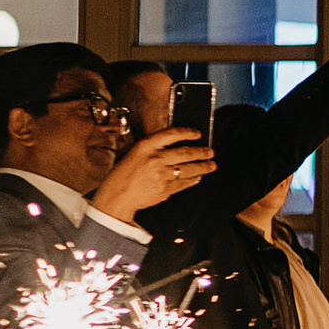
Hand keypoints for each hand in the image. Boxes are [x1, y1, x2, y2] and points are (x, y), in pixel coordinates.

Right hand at [91, 126, 217, 222]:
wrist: (116, 196)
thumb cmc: (122, 176)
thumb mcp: (134, 154)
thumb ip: (153, 149)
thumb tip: (175, 146)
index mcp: (145, 146)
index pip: (172, 134)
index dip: (188, 132)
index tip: (197, 133)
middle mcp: (155, 158)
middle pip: (186, 152)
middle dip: (202, 152)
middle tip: (210, 152)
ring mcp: (162, 174)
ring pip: (189, 168)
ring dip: (203, 166)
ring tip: (211, 165)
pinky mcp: (166, 188)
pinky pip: (184, 183)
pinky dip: (193, 180)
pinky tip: (198, 178)